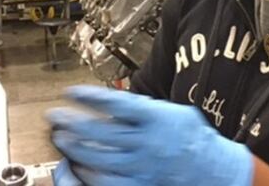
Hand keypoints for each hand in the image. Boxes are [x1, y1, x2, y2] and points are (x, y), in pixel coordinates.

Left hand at [46, 86, 253, 185]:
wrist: (213, 169)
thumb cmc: (192, 137)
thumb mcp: (174, 112)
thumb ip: (146, 107)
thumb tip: (116, 101)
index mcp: (156, 118)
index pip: (115, 102)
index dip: (89, 96)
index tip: (70, 92)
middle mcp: (147, 142)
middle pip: (99, 131)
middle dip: (71, 121)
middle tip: (55, 116)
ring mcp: (142, 167)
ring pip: (97, 158)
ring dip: (74, 147)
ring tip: (61, 138)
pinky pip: (105, 182)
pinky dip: (87, 174)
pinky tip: (77, 166)